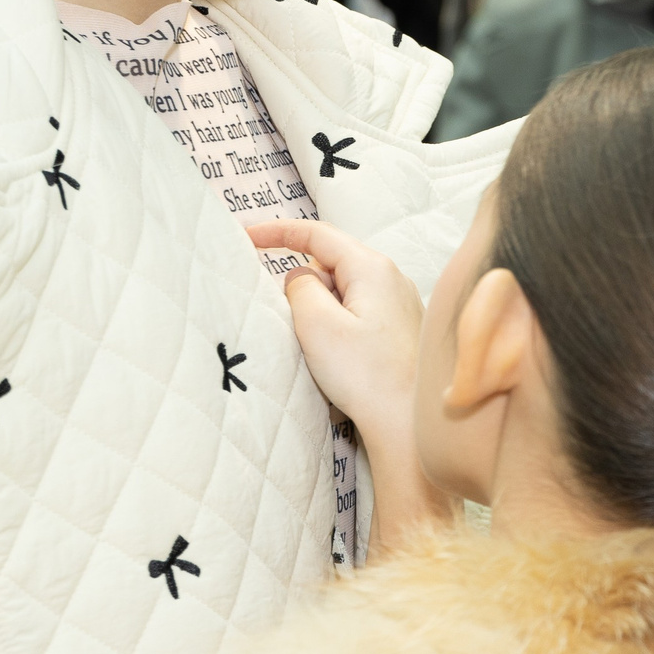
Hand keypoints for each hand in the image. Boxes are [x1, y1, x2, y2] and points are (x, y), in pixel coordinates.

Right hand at [248, 220, 451, 545]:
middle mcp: (391, 278)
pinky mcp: (396, 328)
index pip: (317, 234)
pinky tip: (335, 356)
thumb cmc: (368, 375)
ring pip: (339, 290)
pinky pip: (353, 311)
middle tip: (292, 323)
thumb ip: (299, 287)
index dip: (277, 231)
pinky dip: (333, 323)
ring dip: (317, 309)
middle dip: (301, 285)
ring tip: (320, 349)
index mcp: (372, 268)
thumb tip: (299, 275)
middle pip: (328, 263)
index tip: (244, 235)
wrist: (409, 421)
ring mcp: (397, 303)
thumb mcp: (317, 325)